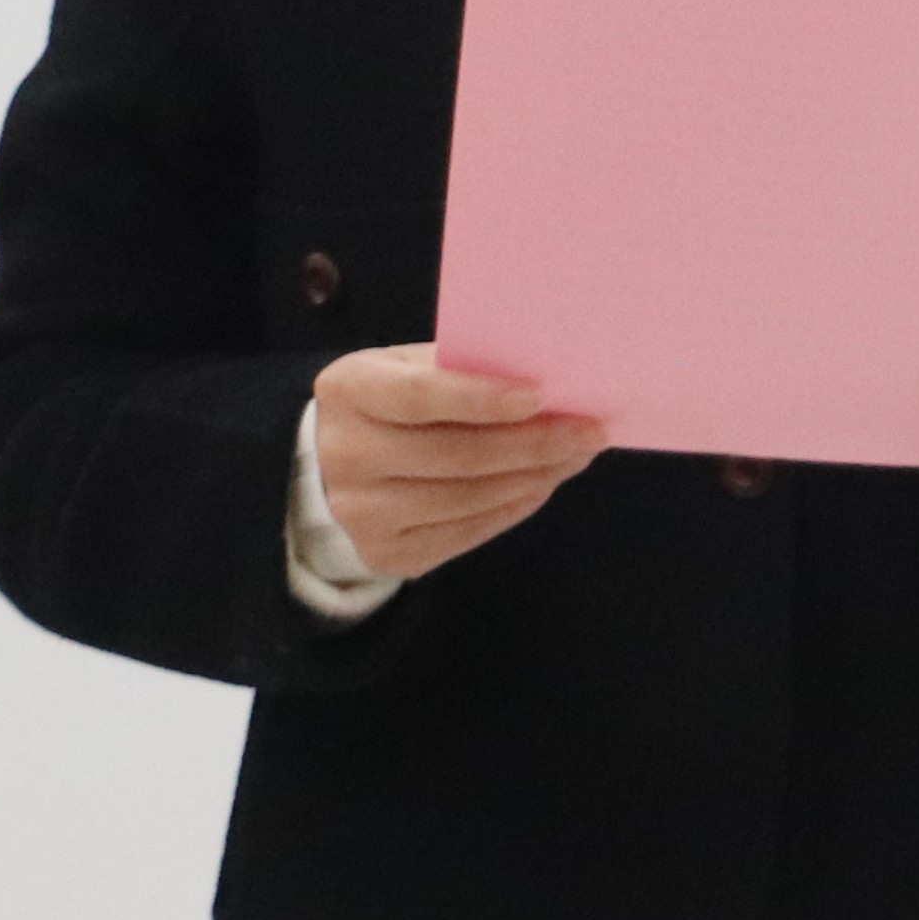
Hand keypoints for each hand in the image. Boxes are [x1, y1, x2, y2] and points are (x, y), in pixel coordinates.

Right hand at [310, 345, 606, 578]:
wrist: (329, 464)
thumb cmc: (391, 399)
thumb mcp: (408, 365)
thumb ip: (461, 367)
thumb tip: (551, 379)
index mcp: (348, 390)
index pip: (417, 396)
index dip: (480, 397)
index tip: (541, 395)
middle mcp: (346, 455)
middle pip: (454, 454)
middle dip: (533, 443)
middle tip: (590, 430)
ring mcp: (361, 513)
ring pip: (467, 498)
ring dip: (534, 476)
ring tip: (577, 455)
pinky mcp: (385, 554)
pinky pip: (466, 533)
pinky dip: (514, 506)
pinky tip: (544, 482)